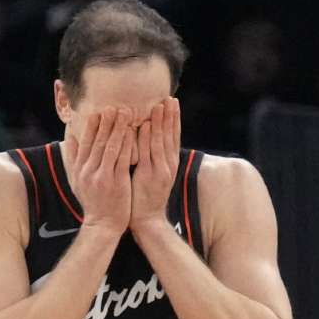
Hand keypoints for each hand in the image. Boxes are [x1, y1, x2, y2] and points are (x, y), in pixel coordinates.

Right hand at [66, 107, 133, 234]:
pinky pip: (121, 158)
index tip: (97, 110)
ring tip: (125, 112)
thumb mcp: (77, 180)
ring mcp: (101, 176)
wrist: (103, 225)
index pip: (83, 143)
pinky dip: (126, 143)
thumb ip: (74, 159)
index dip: (91, 126)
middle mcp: (87, 171)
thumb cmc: (93, 201)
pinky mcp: (115, 182)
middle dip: (105, 122)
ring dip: (117, 127)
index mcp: (79, 169)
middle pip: (96, 141)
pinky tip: (132, 131)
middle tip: (112, 105)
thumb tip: (69, 137)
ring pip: (109, 147)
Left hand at [130, 97, 180, 229]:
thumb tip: (151, 143)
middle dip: (170, 116)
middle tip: (169, 97)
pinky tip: (145, 125)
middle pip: (170, 135)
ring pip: (161, 141)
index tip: (173, 103)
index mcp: (169, 164)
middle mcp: (168, 164)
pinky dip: (147, 138)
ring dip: (160, 122)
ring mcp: (160, 169)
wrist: (147, 220)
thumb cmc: (146, 198)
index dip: (174, 119)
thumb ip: (154, 159)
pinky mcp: (149, 175)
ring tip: (159, 105)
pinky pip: (148, 152)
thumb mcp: (154, 176)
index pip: (173, 137)